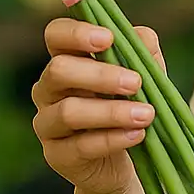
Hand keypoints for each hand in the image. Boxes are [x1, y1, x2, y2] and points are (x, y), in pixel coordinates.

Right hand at [32, 19, 164, 193]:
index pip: (55, 35)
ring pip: (69, 111)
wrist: (127, 160)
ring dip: (111, 112)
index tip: (108, 38)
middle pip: (59, 70)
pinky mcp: (56, 155)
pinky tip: (137, 135)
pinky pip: (81, 146)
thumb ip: (143, 53)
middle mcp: (48, 89)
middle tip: (135, 82)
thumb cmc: (131, 105)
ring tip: (146, 114)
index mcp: (67, 59)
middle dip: (100, 75)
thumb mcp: (145, 76)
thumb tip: (143, 36)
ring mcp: (48, 123)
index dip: (76, 33)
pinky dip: (113, 139)